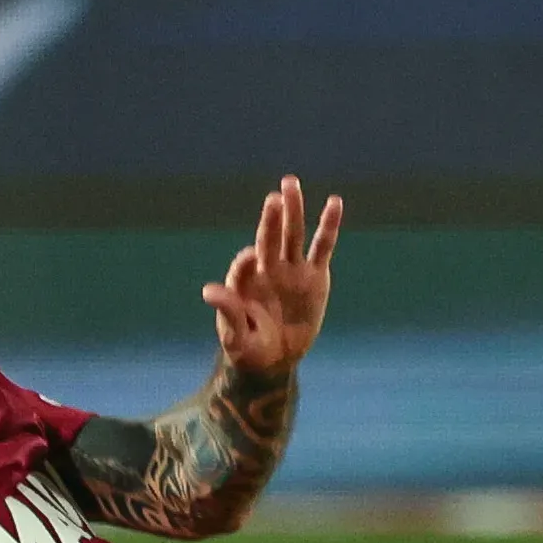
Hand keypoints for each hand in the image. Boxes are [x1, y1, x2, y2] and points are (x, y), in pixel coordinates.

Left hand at [206, 177, 343, 372]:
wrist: (274, 360)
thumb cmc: (249, 348)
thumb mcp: (235, 335)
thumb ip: (228, 311)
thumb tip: (209, 290)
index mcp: (244, 281)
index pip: (245, 264)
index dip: (248, 260)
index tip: (253, 259)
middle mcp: (268, 269)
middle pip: (269, 238)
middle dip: (271, 219)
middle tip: (274, 198)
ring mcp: (292, 270)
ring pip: (293, 235)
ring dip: (292, 210)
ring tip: (290, 183)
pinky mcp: (315, 276)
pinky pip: (322, 247)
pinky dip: (329, 226)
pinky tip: (334, 203)